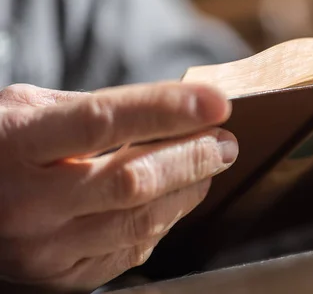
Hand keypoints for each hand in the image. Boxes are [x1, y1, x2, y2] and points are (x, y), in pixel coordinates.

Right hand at [0, 82, 237, 290]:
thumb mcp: (23, 109)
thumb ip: (89, 107)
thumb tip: (169, 112)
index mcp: (16, 144)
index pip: (102, 122)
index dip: (165, 110)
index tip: (215, 102)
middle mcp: (28, 203)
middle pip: (132, 181)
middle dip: (192, 157)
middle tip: (225, 141)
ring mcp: (43, 249)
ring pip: (140, 222)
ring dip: (189, 190)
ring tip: (209, 164)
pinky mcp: (60, 278)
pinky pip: (130, 253)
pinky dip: (164, 222)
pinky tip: (176, 198)